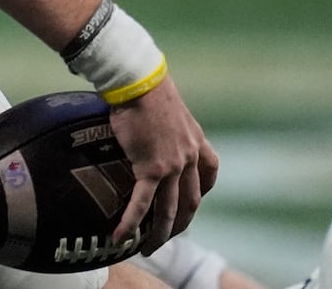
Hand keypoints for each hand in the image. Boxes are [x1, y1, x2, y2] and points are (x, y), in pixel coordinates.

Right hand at [106, 76, 217, 252]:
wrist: (139, 82)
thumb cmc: (146, 88)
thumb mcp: (167, 109)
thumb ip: (165, 126)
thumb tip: (146, 122)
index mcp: (197, 143)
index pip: (209, 176)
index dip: (201, 192)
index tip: (190, 201)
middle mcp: (190, 158)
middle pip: (191, 202)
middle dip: (180, 224)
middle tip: (166, 237)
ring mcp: (173, 166)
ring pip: (170, 210)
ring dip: (160, 233)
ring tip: (147, 248)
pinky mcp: (151, 168)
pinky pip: (143, 202)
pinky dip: (133, 221)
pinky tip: (122, 235)